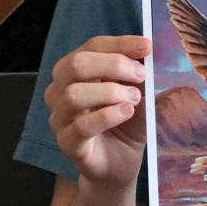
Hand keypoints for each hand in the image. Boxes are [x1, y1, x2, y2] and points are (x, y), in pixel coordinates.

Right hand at [44, 35, 151, 190]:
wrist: (121, 162)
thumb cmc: (126, 120)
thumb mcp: (136, 90)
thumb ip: (136, 71)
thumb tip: (145, 49)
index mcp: (75, 71)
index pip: (91, 46)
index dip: (120, 44)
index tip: (147, 46)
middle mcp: (60, 90)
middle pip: (77, 64)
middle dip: (114, 65)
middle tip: (141, 75)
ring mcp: (60, 117)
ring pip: (74, 94)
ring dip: (111, 92)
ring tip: (134, 98)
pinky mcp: (67, 143)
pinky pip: (81, 126)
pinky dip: (108, 115)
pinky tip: (127, 112)